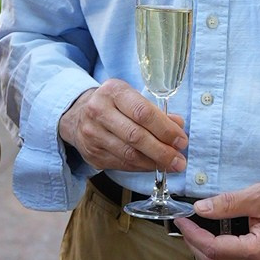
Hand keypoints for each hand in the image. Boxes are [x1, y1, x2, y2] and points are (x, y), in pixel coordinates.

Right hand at [58, 78, 187, 178]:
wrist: (78, 115)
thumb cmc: (113, 105)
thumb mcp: (132, 98)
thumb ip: (155, 112)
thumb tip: (178, 126)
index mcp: (113, 91)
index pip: (142, 112)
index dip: (165, 129)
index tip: (181, 140)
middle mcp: (99, 111)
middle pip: (136, 136)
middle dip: (162, 151)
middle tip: (179, 160)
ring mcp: (92, 134)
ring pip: (129, 154)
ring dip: (154, 162)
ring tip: (171, 165)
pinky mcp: (92, 153)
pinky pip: (122, 164)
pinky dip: (141, 167)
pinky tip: (153, 165)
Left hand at [174, 181, 259, 259]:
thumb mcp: (259, 195)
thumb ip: (229, 202)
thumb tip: (200, 209)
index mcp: (259, 251)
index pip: (215, 249)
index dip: (193, 235)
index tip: (182, 220)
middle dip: (195, 246)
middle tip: (187, 226)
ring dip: (204, 256)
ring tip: (197, 235)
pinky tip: (214, 244)